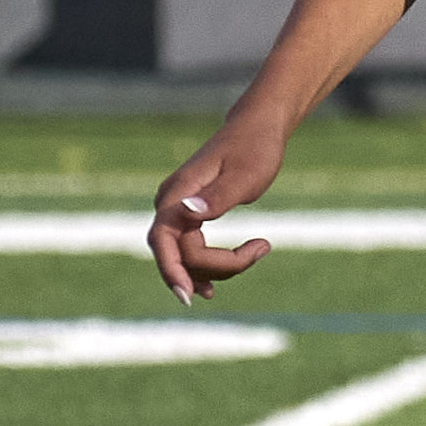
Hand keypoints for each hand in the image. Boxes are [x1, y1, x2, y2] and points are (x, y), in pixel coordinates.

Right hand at [148, 113, 292, 302]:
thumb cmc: (255, 148)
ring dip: (218, 266)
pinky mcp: (187, 215)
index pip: (166, 241)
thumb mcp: (245, 175)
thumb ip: (217, 197)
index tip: (190, 297)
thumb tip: (187, 214)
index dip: (174, 271)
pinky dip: (205, 266)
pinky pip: (188, 250)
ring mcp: (176, 210)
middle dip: (212, 268)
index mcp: (179, 193)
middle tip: (257, 252)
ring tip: (259, 249)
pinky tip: (214, 285)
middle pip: (178, 254)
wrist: (257, 128)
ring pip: (185, 256)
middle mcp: (170, 203)